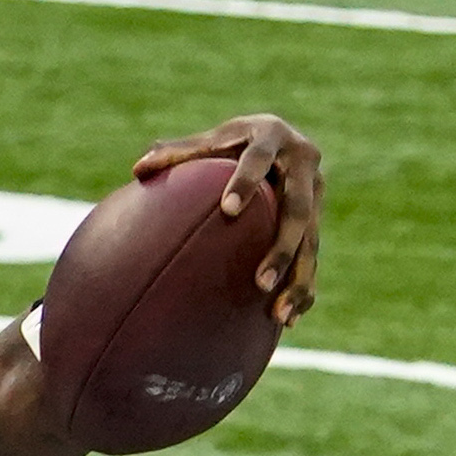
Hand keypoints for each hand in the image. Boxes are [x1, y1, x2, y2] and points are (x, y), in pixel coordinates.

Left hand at [133, 115, 323, 325]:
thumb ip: (177, 153)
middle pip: (297, 211)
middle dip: (282, 248)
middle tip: (260, 283)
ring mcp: (316, 194)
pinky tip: (289, 319)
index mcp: (272, 137)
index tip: (228, 209)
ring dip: (297, 280)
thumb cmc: (231, 141)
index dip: (245, 182)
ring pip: (312, 241)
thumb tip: (138, 169)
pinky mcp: (317, 220)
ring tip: (279, 316)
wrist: (280, 138)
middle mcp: (304, 164)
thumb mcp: (209, 141)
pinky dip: (304, 287)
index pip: (259, 160)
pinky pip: (313, 257)